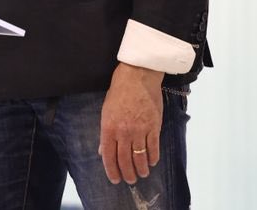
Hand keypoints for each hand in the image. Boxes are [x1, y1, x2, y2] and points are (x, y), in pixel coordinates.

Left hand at [99, 62, 163, 183]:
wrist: (138, 76)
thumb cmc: (119, 92)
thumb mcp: (106, 112)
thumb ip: (105, 134)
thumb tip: (103, 152)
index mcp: (109, 129)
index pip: (109, 157)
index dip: (112, 171)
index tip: (115, 179)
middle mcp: (124, 132)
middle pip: (125, 160)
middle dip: (128, 174)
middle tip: (130, 180)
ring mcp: (140, 130)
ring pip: (140, 157)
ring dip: (141, 169)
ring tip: (142, 174)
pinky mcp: (154, 126)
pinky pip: (153, 148)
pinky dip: (153, 158)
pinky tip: (152, 162)